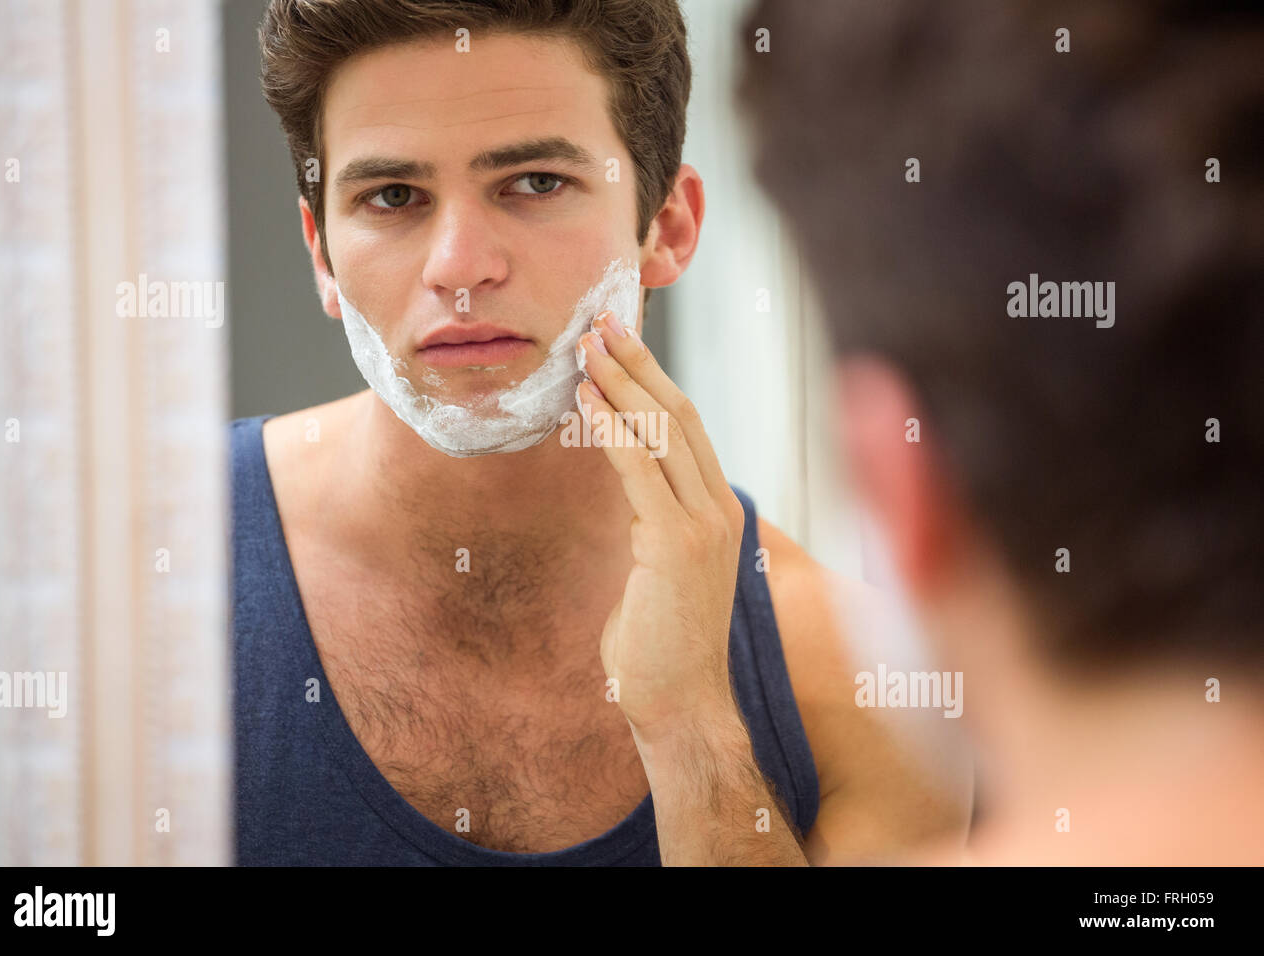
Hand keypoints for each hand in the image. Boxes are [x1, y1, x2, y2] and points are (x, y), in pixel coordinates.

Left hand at [575, 310, 745, 748]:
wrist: (681, 703)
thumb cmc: (661, 642)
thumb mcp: (661, 567)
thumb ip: (654, 521)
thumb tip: (630, 487)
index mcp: (720, 510)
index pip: (689, 426)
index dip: (654, 379)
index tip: (620, 344)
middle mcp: (720, 509)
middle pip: (681, 414)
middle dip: (637, 364)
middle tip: (600, 323)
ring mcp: (704, 525)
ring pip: (664, 432)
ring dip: (621, 383)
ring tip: (586, 347)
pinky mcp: (676, 543)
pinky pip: (639, 469)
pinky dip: (611, 428)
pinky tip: (586, 401)